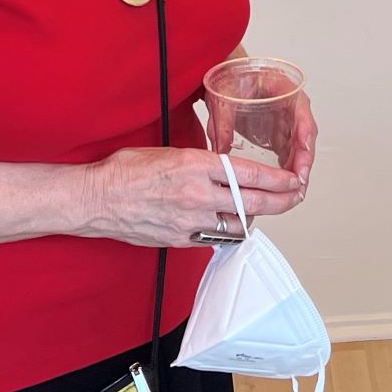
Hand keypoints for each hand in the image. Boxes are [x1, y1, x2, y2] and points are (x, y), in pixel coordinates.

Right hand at [83, 146, 304, 247]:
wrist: (96, 199)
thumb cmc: (125, 171)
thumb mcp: (168, 152)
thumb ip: (200, 163)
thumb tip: (222, 169)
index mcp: (195, 165)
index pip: (249, 173)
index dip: (277, 179)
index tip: (293, 179)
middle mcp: (197, 194)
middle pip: (253, 202)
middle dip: (281, 200)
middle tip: (295, 197)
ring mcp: (189, 221)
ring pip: (238, 225)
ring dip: (251, 218)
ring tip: (256, 210)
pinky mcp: (180, 239)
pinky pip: (215, 239)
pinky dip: (225, 232)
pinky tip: (227, 225)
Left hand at [204, 74, 316, 187]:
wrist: (229, 74)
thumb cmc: (232, 77)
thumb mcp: (224, 95)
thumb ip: (223, 121)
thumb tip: (220, 147)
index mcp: (284, 88)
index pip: (302, 113)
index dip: (304, 137)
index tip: (303, 157)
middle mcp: (291, 105)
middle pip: (304, 135)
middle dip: (303, 162)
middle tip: (299, 183)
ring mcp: (287, 120)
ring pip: (298, 147)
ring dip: (297, 168)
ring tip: (293, 190)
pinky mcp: (279, 132)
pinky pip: (288, 151)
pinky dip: (287, 167)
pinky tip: (282, 182)